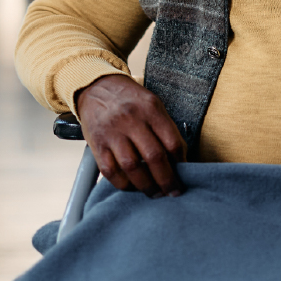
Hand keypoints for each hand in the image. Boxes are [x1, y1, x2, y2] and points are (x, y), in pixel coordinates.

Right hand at [75, 74, 186, 197]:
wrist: (96, 87)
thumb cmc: (130, 100)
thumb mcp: (152, 104)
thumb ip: (165, 128)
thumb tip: (179, 160)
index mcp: (150, 109)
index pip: (172, 142)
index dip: (181, 163)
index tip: (184, 175)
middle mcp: (131, 120)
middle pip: (154, 157)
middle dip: (166, 180)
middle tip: (173, 192)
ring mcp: (112, 133)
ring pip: (132, 167)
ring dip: (146, 185)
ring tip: (154, 193)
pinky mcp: (97, 145)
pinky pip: (111, 171)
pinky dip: (123, 184)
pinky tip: (132, 186)